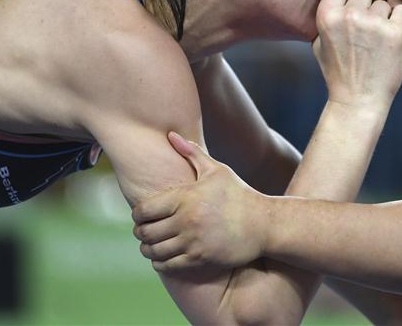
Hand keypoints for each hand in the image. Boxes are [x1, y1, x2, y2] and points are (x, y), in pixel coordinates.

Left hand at [132, 132, 268, 271]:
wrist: (264, 223)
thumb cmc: (239, 194)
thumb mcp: (217, 170)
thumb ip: (192, 153)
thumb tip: (171, 135)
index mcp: (186, 197)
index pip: (144, 210)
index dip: (137, 214)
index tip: (140, 215)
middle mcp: (186, 220)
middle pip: (145, 232)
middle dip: (140, 232)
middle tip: (143, 231)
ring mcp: (193, 241)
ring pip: (154, 251)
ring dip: (147, 249)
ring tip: (150, 245)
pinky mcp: (200, 258)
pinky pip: (167, 265)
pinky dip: (159, 262)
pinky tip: (162, 257)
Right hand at [313, 0, 401, 110]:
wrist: (359, 99)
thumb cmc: (339, 71)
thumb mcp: (319, 42)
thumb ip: (328, 14)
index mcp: (327, 16)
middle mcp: (350, 16)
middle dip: (368, 7)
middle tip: (367, 30)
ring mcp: (374, 24)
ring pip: (384, 3)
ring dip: (384, 17)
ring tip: (378, 40)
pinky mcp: (396, 32)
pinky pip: (401, 10)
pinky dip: (400, 21)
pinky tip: (392, 38)